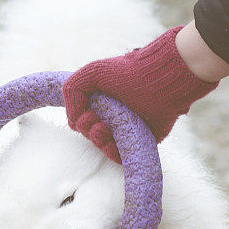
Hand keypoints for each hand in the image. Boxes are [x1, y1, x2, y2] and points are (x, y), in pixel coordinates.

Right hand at [63, 25, 221, 162]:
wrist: (157, 81)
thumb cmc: (126, 73)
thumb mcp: (91, 72)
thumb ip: (72, 90)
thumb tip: (73, 118)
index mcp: (100, 103)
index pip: (79, 120)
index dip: (78, 119)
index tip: (86, 111)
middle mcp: (111, 117)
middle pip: (88, 133)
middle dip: (87, 128)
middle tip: (96, 119)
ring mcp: (124, 131)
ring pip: (101, 145)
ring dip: (97, 139)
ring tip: (104, 128)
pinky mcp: (137, 142)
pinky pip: (119, 156)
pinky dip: (111, 152)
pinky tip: (111, 141)